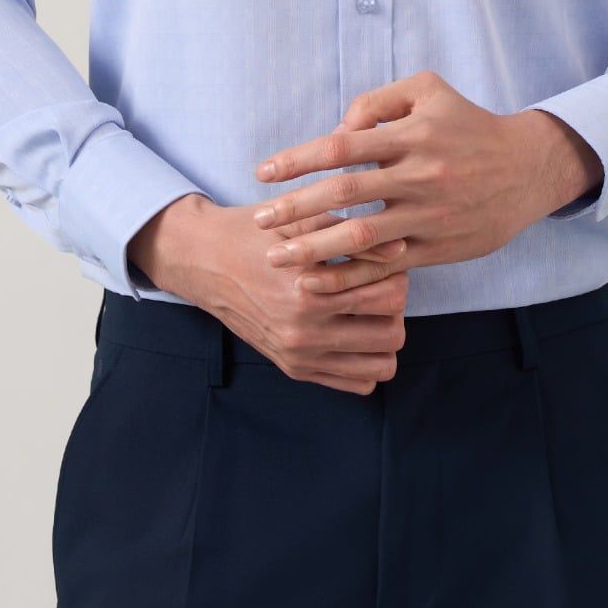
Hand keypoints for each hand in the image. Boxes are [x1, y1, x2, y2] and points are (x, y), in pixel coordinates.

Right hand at [128, 193, 411, 395]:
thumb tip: (401, 250)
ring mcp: (299, 356)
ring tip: (368, 311)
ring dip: (384, 338)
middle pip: (392, 334)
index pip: (389, 298)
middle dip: (394, 309)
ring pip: (381, 366)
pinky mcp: (294, 369)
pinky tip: (353, 331)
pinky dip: (365, 361)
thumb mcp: (301, 223)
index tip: (385, 264)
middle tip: (379, 287)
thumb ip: (352, 237)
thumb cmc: (256, 234)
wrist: (206, 261)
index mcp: (308, 293)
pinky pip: (357, 384)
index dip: (397, 276)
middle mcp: (304, 332)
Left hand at [249, 71, 594, 286]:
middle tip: (259, 220)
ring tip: (277, 257)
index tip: (263, 173)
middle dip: (295, 208)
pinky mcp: (436, 248)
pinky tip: (316, 281)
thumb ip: (376, 102)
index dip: (297, 160)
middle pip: (344, 193)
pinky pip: (385, 266)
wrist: (526, 169)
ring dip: (313, 248)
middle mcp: (419, 176)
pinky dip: (348, 276)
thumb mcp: (428, 90)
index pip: (341, 148)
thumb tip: (336, 130)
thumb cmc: (467, 124)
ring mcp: (428, 215)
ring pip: (360, 236)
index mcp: (412, 136)